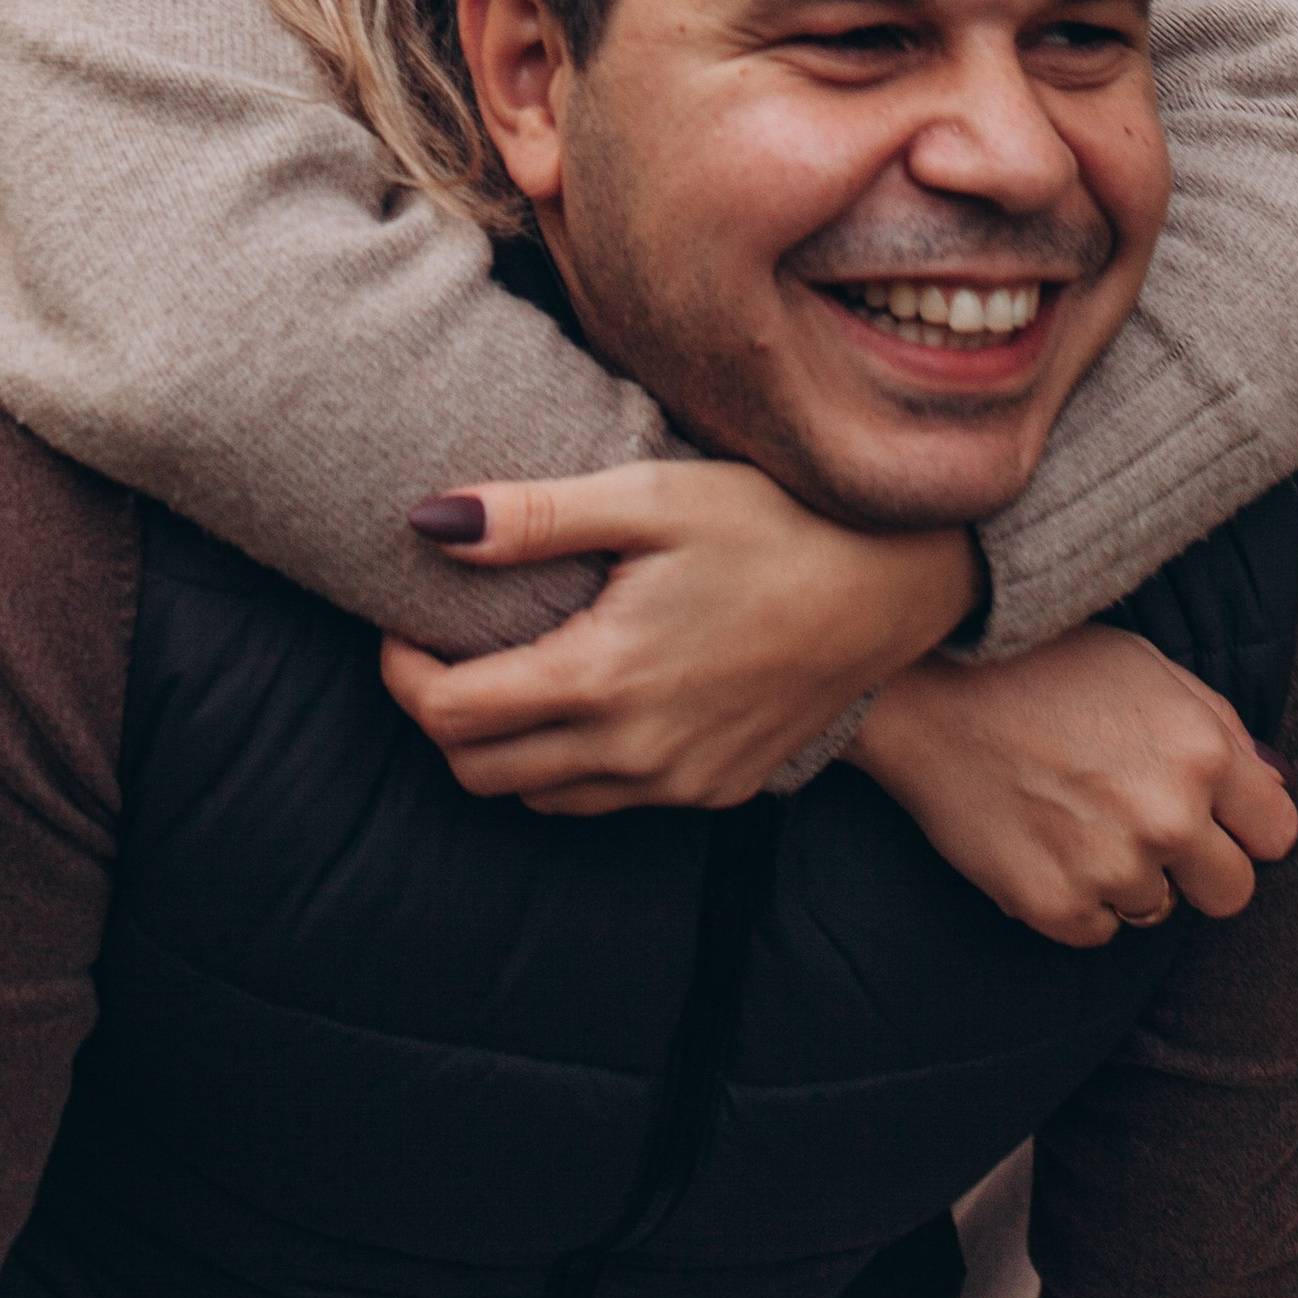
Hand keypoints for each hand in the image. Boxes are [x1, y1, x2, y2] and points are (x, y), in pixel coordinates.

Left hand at [378, 460, 975, 817]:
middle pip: (479, 771)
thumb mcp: (651, 494)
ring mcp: (677, 784)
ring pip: (538, 799)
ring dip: (499, 748)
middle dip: (437, 716)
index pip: (450, 714)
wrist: (897, 583)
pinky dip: (566, 766)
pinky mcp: (715, 791)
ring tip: (503, 668)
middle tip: (438, 647)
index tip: (400, 622)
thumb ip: (533, 517)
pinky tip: (584, 696)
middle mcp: (633, 753)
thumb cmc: (774, 522)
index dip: (401, 672)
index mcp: (602, 679)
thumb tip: (427, 524)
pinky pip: (606, 803)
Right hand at [850, 624, 1297, 944]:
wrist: (926, 690)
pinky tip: (1042, 841)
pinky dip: (1075, 898)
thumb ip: (1220, 728)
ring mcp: (1112, 866)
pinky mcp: (1056, 906)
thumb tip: (1276, 785)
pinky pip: (1096, 930)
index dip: (1243, 824)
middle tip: (1143, 826)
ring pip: (1158, 910)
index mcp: (1202, 751)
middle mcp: (1169, 816)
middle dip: (1198, 866)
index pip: (1276, 834)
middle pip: (1232, 892)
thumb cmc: (1040, 665)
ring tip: (1073, 816)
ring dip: (1127, 876)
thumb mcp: (1145, 666)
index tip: (1213, 815)